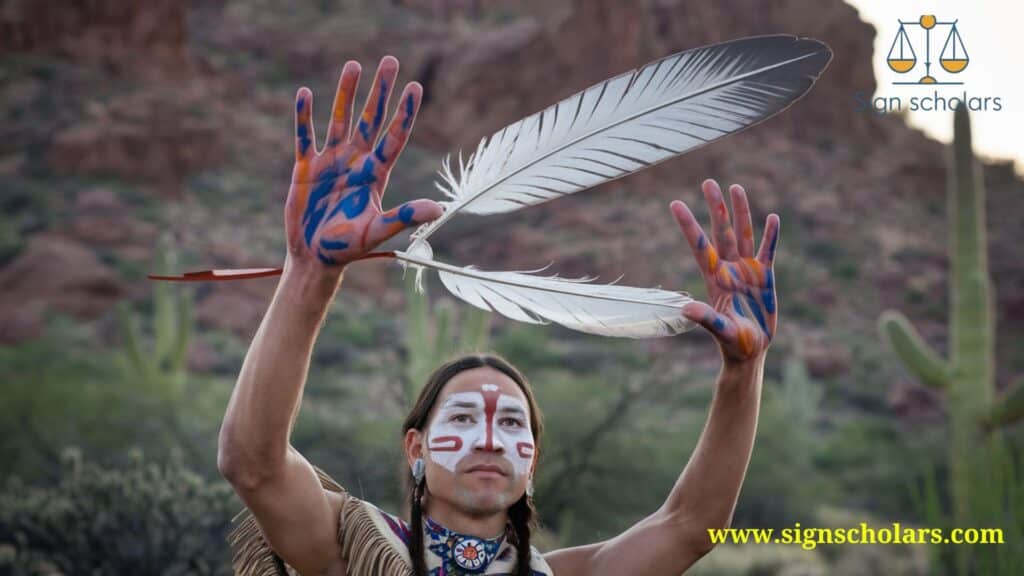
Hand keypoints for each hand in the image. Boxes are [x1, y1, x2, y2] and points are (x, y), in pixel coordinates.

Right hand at [284, 57, 442, 270]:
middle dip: (380, 91)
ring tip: (353, 65)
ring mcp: (331, 162)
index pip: (394, 137)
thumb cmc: (348, 248)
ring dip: (346, 93)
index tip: (415, 86)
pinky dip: (304, 116)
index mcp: (376, 175)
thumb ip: (404, 217)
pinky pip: (305, 136)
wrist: (314, 257)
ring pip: (340, 120)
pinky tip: (305, 93)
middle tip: (390, 61)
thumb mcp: (377, 231)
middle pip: (370, 119)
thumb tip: (438, 209)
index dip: (405, 112)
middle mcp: (356, 162)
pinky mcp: (306, 167)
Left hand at [671, 179, 778, 363]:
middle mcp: (728, 269)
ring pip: (743, 234)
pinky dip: (771, 235)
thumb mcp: (720, 331)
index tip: (675, 204)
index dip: (688, 225)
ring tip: (735, 187)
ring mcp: (746, 270)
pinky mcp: (765, 276)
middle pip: (721, 232)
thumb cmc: (733, 344)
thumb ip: (706, 319)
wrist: (750, 351)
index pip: (699, 246)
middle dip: (715, 207)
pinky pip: (768, 251)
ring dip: (740, 212)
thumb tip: (686, 308)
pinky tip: (772, 217)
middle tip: (708, 182)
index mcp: (714, 279)